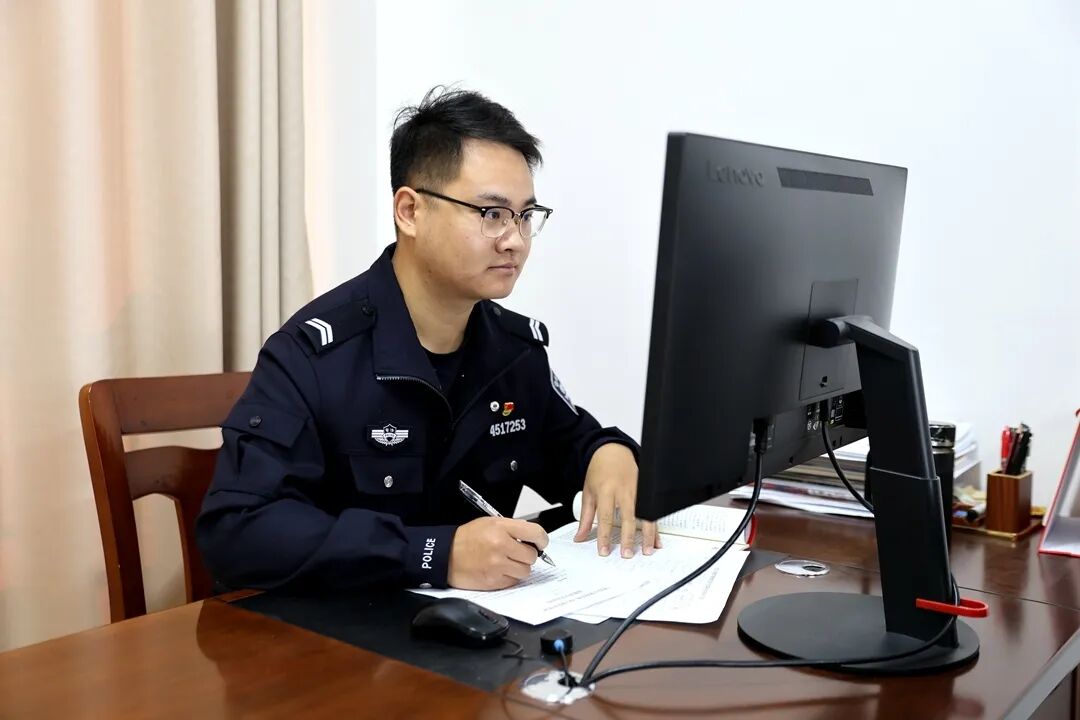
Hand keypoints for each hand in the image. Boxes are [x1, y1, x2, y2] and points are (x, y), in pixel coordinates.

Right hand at [447, 517, 548, 589]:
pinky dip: (510, 577)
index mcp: (501, 528)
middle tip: (516, 553)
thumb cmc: (467, 538)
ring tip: (507, 562)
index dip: (541, 540)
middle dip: (527, 555)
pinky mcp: (494, 581)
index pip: (535, 533)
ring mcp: (498, 566)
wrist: (446, 555)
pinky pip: (514, 581)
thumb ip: (512, 528)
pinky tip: (499, 570)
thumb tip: (533, 538)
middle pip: (532, 555)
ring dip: (519, 567)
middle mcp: (501, 546)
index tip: (540, 543)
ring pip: (526, 571)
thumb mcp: (490, 522)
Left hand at [573, 443, 659, 557]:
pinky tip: (657, 541)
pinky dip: (656, 527)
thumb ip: (585, 517)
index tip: (604, 551)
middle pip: (627, 518)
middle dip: (628, 538)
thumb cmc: (599, 472)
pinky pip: (652, 512)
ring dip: (647, 535)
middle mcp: (623, 491)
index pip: (605, 517)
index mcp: (606, 491)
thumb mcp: (588, 493)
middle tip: (627, 555)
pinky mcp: (646, 491)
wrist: (613, 452)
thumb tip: (579, 537)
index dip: (604, 536)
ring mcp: (638, 490)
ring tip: (646, 551)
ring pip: (645, 515)